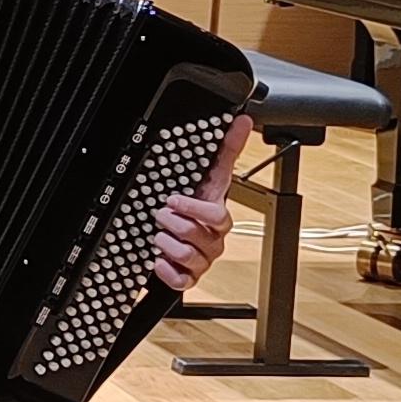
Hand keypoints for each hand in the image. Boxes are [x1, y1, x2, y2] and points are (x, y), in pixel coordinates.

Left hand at [152, 117, 251, 290]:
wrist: (177, 239)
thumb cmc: (192, 209)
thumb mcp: (206, 178)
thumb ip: (226, 150)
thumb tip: (243, 120)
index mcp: (217, 217)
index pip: (218, 214)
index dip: (196, 208)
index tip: (174, 199)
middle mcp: (212, 240)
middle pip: (201, 236)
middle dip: (177, 224)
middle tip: (160, 214)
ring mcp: (202, 260)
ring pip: (190, 257)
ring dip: (168, 244)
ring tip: (157, 235)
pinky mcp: (188, 278)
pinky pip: (181, 281)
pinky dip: (166, 271)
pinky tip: (157, 260)